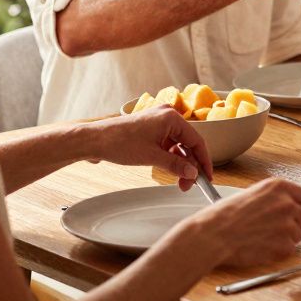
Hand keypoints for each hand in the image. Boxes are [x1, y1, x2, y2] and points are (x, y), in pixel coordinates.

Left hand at [83, 107, 212, 190]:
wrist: (94, 140)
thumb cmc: (119, 143)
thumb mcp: (152, 157)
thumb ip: (176, 166)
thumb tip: (193, 174)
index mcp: (171, 117)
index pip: (197, 140)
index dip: (204, 161)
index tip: (207, 177)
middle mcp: (167, 116)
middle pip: (188, 143)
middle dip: (191, 165)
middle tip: (189, 184)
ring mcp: (158, 122)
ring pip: (179, 145)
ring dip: (181, 163)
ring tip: (180, 181)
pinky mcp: (151, 129)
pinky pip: (168, 144)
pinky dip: (171, 157)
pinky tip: (171, 170)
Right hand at [197, 178, 300, 266]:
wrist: (212, 235)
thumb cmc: (222, 216)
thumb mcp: (250, 195)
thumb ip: (271, 199)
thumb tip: (280, 206)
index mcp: (278, 187)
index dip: (298, 206)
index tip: (292, 212)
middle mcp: (287, 203)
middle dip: (295, 224)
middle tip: (277, 229)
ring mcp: (288, 225)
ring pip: (299, 234)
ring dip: (286, 238)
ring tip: (264, 239)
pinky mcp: (284, 246)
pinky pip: (290, 250)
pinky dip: (278, 252)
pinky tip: (262, 248)